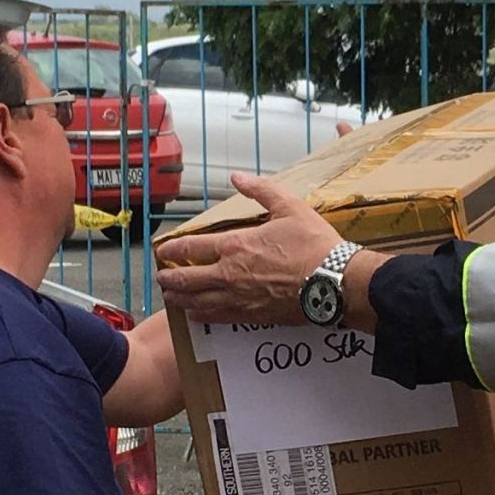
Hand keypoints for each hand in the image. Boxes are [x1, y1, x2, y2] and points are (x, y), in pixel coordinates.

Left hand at [153, 172, 339, 323]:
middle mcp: (230, 274)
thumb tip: (237, 176)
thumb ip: (260, 190)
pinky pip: (217, 318)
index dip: (172, 249)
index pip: (192, 247)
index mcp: (236, 245)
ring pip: (198, 302)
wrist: (334, 283)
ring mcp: (239, 298)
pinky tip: (195, 315)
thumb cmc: (314, 245)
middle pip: (188, 279)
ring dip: (180, 298)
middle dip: (170, 278)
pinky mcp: (252, 316)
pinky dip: (201, 316)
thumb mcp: (289, 207)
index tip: (163, 251)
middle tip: (161, 278)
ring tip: (171, 297)